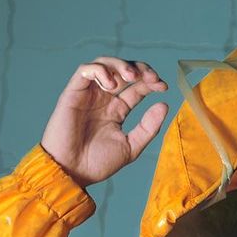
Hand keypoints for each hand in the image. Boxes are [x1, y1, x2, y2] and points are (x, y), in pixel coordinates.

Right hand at [41, 56, 168, 187]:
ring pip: (104, 64)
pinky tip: (111, 85)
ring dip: (120, 65)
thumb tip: (164, 105)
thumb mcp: (131, 147)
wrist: (72, 172)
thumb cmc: (98, 163)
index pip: (137, 87)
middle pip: (123, 71)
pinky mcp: (73, 93)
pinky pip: (84, 70)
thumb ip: (148, 127)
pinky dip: (100, 70)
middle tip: (151, 77)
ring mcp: (88, 95)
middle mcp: (103, 99)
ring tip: (131, 77)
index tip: (163, 86)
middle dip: (140, 68)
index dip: (151, 82)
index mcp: (117, 110)